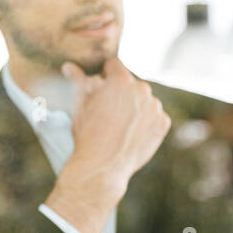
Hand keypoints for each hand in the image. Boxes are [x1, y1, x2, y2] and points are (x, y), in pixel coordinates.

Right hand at [45, 57, 170, 232]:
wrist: (103, 166)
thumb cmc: (87, 134)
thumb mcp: (79, 106)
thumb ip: (78, 82)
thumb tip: (69, 66)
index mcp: (120, 80)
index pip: (114, 66)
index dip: (105, 75)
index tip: (101, 88)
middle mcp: (142, 90)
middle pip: (131, 83)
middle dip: (121, 92)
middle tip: (109, 110)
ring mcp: (155, 107)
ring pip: (145, 100)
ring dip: (136, 106)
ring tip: (120, 124)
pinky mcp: (163, 123)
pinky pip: (155, 116)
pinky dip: (147, 122)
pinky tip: (132, 133)